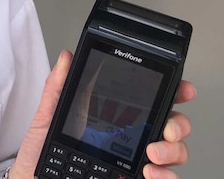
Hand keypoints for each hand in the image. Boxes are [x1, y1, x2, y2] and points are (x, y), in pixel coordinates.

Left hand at [8, 50, 195, 178]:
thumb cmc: (41, 155)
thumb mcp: (47, 118)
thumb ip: (58, 87)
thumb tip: (67, 56)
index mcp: (113, 119)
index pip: (149, 102)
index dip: (172, 93)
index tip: (182, 89)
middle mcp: (129, 140)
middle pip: (170, 127)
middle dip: (178, 124)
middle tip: (166, 129)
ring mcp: (132, 162)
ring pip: (173, 154)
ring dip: (172, 151)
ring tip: (152, 153)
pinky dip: (165, 176)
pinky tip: (151, 172)